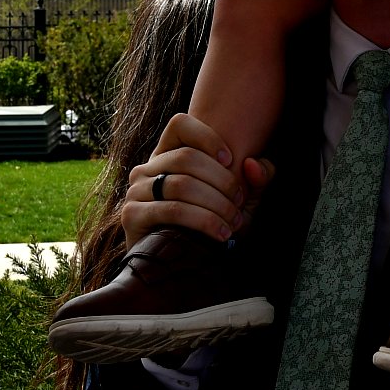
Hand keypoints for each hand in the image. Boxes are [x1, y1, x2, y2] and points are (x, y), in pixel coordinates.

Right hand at [119, 112, 275, 249]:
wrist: (179, 266)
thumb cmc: (212, 223)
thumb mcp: (240, 199)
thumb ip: (257, 178)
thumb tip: (252, 164)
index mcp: (167, 155)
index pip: (180, 124)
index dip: (208, 137)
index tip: (231, 160)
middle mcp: (147, 168)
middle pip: (187, 157)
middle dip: (222, 181)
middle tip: (240, 202)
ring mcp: (136, 190)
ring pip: (181, 184)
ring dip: (216, 204)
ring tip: (234, 222)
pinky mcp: (132, 215)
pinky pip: (171, 210)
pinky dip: (202, 220)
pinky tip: (220, 234)